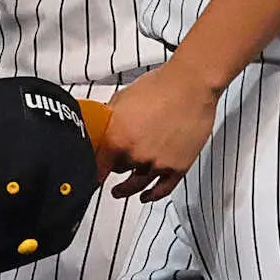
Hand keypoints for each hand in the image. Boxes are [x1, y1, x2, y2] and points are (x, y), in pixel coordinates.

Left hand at [95, 59, 219, 202]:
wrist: (191, 83)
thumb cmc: (161, 85)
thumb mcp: (124, 97)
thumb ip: (110, 117)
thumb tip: (100, 126)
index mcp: (118, 136)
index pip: (97, 165)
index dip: (92, 171)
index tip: (89, 175)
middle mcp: (135, 154)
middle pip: (117, 171)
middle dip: (114, 167)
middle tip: (111, 167)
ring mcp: (156, 163)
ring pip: (137, 183)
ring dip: (126, 189)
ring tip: (119, 192)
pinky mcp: (177, 167)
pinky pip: (162, 189)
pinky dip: (152, 195)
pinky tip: (146, 196)